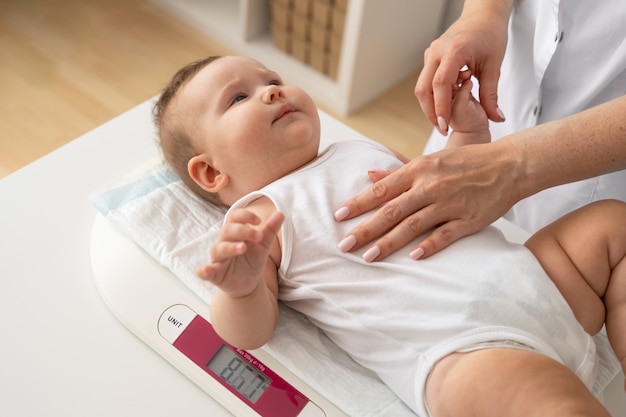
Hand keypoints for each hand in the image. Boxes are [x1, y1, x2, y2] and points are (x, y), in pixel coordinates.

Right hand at [198, 208, 283, 296]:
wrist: (248, 283)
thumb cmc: (252, 259)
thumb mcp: (263, 245)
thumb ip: (270, 229)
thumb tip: (281, 213)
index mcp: (235, 233)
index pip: (234, 217)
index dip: (245, 216)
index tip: (259, 220)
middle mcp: (224, 242)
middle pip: (227, 231)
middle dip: (242, 231)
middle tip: (258, 235)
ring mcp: (218, 259)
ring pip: (218, 249)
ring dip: (229, 247)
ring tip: (242, 248)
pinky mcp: (214, 274)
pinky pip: (204, 271)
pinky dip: (203, 270)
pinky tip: (206, 270)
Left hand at [334, 141, 519, 260]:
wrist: (509, 164)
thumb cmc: (467, 161)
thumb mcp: (430, 160)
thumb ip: (399, 171)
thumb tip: (369, 174)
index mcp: (419, 169)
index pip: (382, 189)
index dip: (358, 203)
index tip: (338, 216)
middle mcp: (431, 186)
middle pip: (392, 211)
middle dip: (365, 229)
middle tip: (344, 245)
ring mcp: (450, 204)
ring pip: (413, 225)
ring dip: (389, 242)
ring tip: (368, 257)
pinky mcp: (469, 220)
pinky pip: (445, 235)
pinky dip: (428, 246)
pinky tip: (411, 257)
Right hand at [415, 4, 508, 133]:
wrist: (483, 15)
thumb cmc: (490, 35)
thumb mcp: (494, 66)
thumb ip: (492, 94)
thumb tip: (497, 117)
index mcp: (453, 52)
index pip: (440, 85)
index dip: (440, 108)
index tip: (444, 125)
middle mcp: (437, 52)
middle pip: (423, 88)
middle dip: (430, 112)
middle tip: (441, 128)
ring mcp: (431, 54)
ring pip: (422, 86)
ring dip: (430, 105)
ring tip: (443, 119)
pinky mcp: (431, 57)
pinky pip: (426, 80)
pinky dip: (433, 95)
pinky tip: (445, 103)